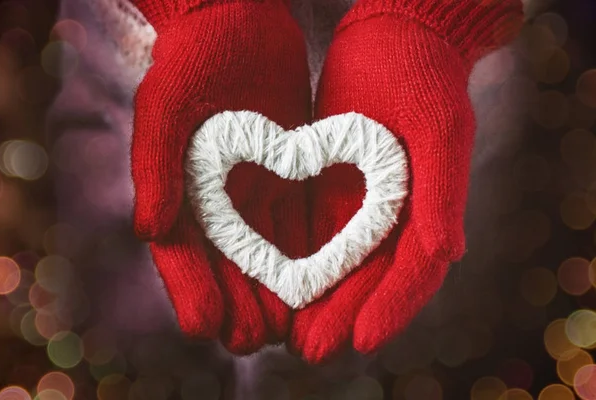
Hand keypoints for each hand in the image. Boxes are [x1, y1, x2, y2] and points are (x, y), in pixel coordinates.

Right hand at [131, 0, 310, 352]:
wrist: (235, 22)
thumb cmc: (190, 59)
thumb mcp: (163, 107)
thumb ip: (155, 166)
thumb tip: (149, 231)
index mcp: (180, 190)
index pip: (181, 253)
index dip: (191, 291)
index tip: (206, 326)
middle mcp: (218, 199)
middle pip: (228, 264)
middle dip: (239, 304)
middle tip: (257, 340)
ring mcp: (256, 189)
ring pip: (268, 251)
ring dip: (278, 289)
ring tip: (291, 326)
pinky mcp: (290, 175)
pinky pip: (301, 221)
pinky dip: (310, 252)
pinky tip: (323, 279)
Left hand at [290, 0, 522, 362]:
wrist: (392, 35)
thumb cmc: (421, 73)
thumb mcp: (438, 126)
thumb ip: (444, 191)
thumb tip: (448, 255)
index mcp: (430, 204)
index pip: (414, 270)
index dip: (392, 307)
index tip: (361, 340)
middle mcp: (399, 212)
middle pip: (373, 277)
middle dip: (345, 315)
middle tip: (313, 351)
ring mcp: (365, 201)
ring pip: (343, 262)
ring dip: (322, 299)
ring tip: (295, 335)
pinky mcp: (335, 184)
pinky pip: (319, 231)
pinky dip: (303, 261)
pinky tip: (281, 284)